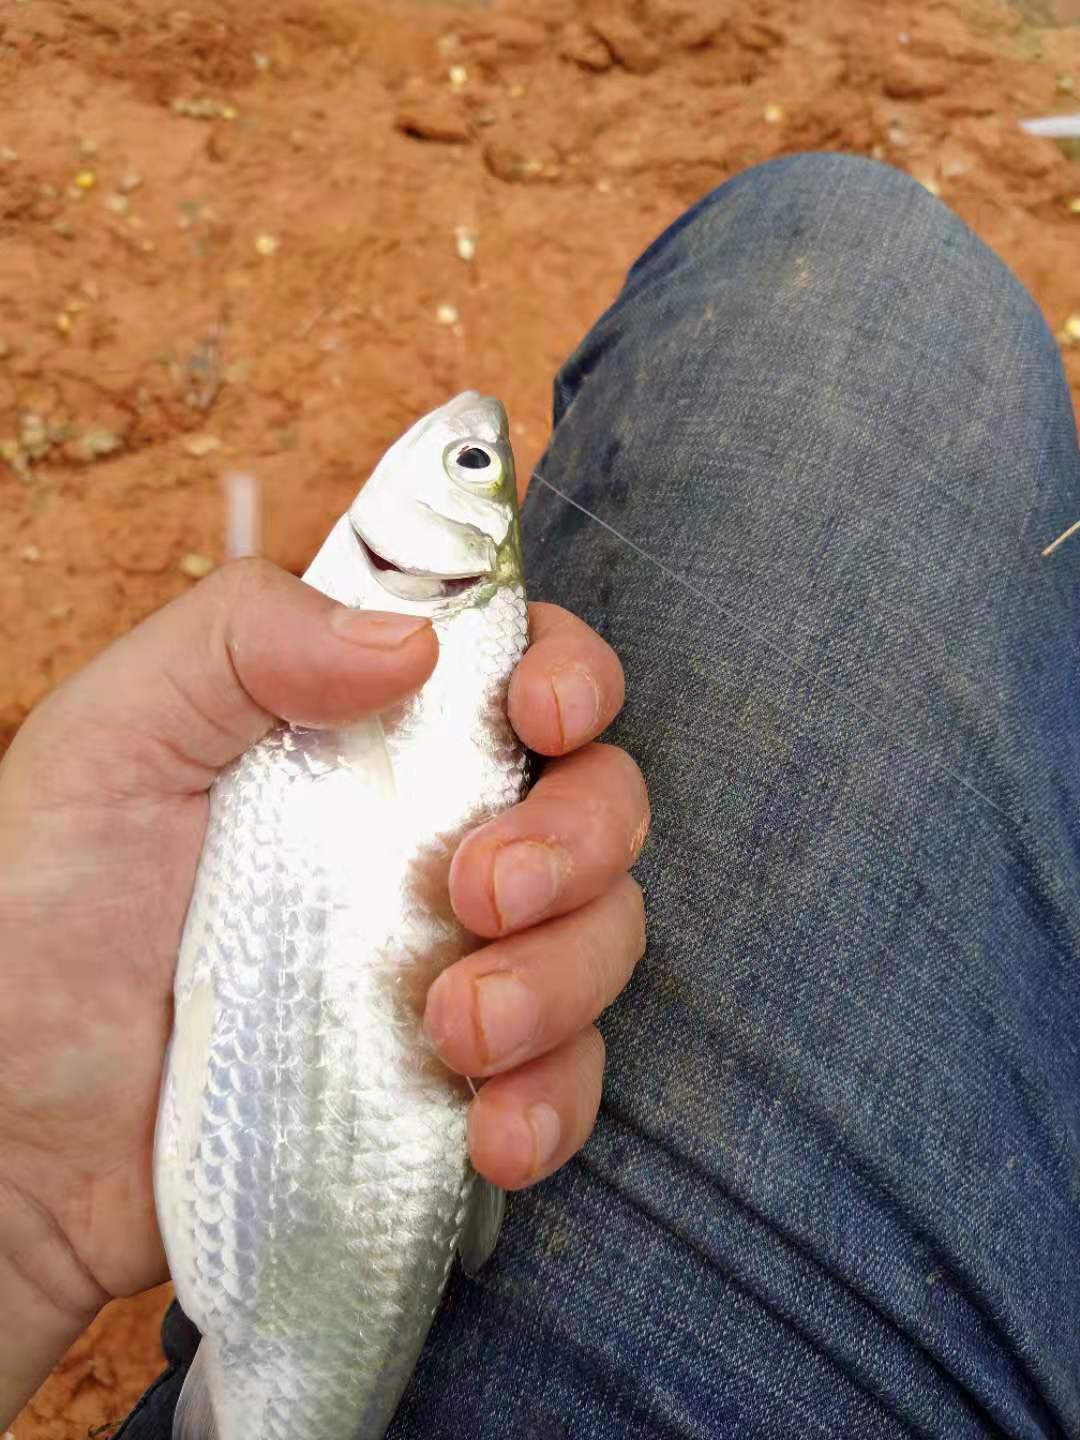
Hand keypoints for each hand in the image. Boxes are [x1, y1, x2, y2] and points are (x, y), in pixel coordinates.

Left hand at [0, 560, 646, 1420]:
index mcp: (367, 734)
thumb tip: (416, 642)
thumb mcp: (113, 739)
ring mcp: (458, 959)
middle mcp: (432, 835)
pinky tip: (488, 1130)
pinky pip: (570, 1077)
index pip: (518, 670)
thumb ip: (245, 639)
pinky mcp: (463, 1080)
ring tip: (454, 1030)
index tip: (544, 718)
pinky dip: (555, 1098)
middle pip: (598, 799)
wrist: (20, 1138)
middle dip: (575, 840)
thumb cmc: (43, 916)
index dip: (568, 677)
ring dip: (560, 979)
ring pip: (603, 936)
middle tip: (479, 894)